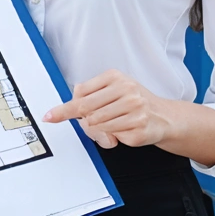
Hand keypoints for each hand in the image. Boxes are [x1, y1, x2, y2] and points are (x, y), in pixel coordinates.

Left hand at [42, 69, 173, 149]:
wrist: (164, 116)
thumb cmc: (134, 102)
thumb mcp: (114, 88)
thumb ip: (91, 92)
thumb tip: (71, 99)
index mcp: (116, 77)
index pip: (81, 94)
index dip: (65, 109)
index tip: (50, 116)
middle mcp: (127, 91)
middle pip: (86, 111)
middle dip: (84, 120)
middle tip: (89, 121)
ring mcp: (135, 110)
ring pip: (97, 126)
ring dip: (98, 130)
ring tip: (111, 125)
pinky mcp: (139, 129)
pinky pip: (112, 137)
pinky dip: (113, 137)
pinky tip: (123, 130)